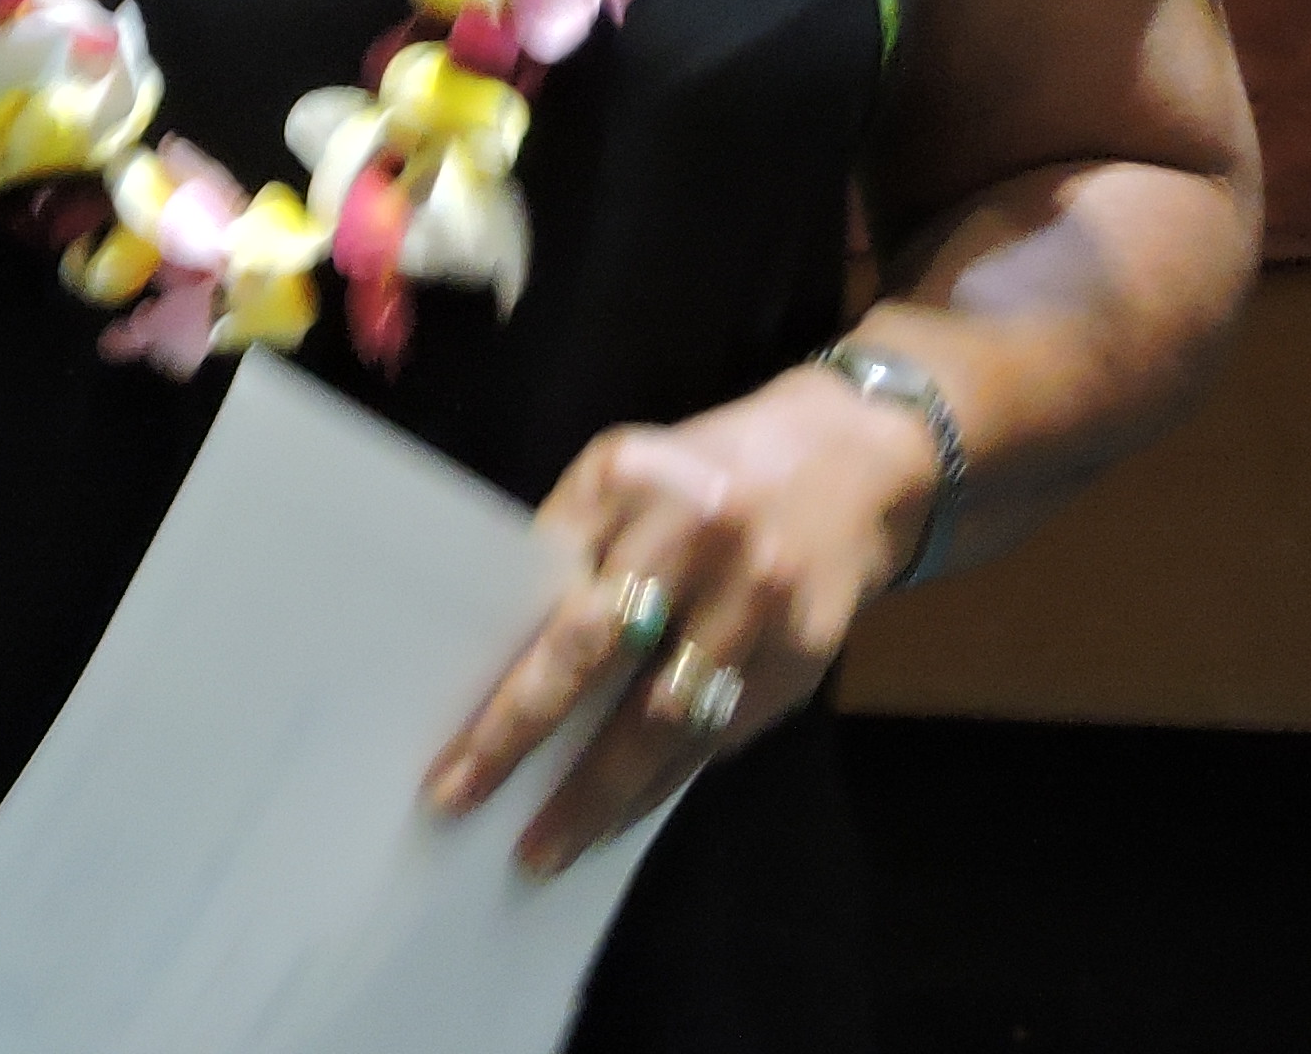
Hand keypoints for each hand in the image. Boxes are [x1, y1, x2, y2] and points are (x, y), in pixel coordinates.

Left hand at [421, 367, 939, 874]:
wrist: (856, 466)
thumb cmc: (705, 474)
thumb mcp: (624, 475)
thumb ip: (569, 547)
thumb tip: (504, 650)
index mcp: (641, 487)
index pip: (563, 606)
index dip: (510, 692)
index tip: (454, 758)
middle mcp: (706, 541)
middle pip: (609, 664)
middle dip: (532, 743)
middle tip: (468, 803)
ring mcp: (762, 603)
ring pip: (671, 722)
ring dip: (605, 794)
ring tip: (549, 845)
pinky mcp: (805, 656)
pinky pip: (722, 734)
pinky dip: (666, 777)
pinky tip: (620, 810)